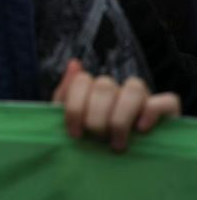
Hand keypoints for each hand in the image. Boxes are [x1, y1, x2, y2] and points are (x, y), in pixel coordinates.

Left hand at [54, 59, 179, 151]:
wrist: (112, 169)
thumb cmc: (91, 145)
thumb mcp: (72, 124)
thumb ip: (66, 94)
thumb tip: (75, 63)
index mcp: (94, 90)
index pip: (83, 80)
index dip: (75, 106)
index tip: (75, 133)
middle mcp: (118, 90)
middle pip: (105, 85)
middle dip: (96, 117)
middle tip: (97, 140)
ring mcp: (142, 99)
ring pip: (134, 87)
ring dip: (121, 117)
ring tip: (117, 143)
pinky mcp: (166, 113)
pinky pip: (165, 101)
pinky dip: (151, 112)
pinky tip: (141, 129)